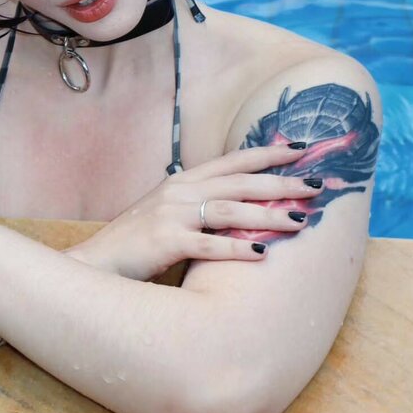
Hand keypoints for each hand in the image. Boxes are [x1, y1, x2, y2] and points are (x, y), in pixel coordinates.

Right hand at [63, 144, 323, 280]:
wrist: (95, 263)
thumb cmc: (135, 243)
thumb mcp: (166, 211)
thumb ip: (197, 203)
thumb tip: (237, 202)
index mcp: (183, 181)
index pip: (233, 161)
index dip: (268, 153)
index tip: (302, 148)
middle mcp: (179, 191)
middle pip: (240, 182)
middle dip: (281, 182)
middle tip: (317, 186)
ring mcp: (171, 215)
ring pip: (230, 211)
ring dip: (268, 216)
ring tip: (300, 222)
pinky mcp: (164, 242)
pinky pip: (208, 245)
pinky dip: (236, 248)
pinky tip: (261, 253)